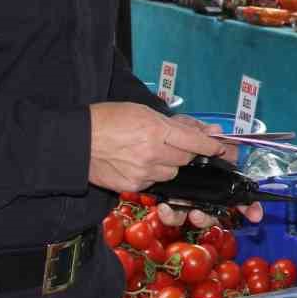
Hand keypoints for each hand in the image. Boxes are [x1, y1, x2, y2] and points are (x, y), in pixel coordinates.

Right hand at [88, 102, 231, 192]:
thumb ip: (176, 123)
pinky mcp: (133, 185)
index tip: (220, 147)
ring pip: (172, 172)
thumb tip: (205, 130)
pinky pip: (154, 182)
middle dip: (186, 152)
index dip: (210, 146)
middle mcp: (153, 153)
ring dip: (169, 163)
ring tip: (151, 152)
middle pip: (186, 158)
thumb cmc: (108, 119)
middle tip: (175, 144)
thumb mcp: (143, 112)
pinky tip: (138, 163)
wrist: (76, 141)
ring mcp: (143, 172)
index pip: (194, 142)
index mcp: (156, 130)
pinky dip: (152, 173)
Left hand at [154, 115, 263, 228]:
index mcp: (215, 171)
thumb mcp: (181, 127)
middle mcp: (204, 187)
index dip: (248, 205)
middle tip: (206, 215)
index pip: (237, 190)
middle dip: (216, 216)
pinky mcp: (169, 203)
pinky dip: (172, 214)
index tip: (254, 214)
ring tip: (191, 213)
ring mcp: (187, 197)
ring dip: (198, 218)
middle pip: (219, 209)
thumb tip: (216, 132)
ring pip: (199, 216)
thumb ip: (198, 131)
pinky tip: (164, 207)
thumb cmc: (164, 133)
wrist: (133, 141)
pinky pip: (175, 215)